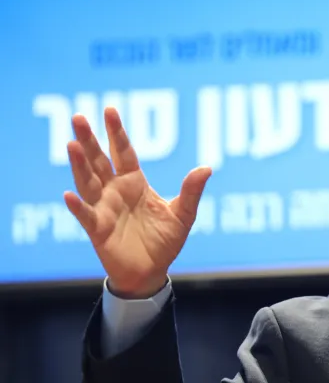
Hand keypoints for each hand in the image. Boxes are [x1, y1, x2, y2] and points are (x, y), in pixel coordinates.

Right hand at [64, 107, 211, 297]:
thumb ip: (192, 192)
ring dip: (79, 164)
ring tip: (72, 144)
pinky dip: (77, 206)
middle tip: (79, 117)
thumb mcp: (184, 214)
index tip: (109, 110)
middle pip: (99, 160)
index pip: (124, 152)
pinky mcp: (97, 229)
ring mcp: (103, 208)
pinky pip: (85, 215)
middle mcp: (115, 191)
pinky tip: (68, 194)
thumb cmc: (165, 241)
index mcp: (134, 182)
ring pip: (88, 182)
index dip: (117, 132)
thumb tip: (206, 168)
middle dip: (89, 140)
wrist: (152, 272)